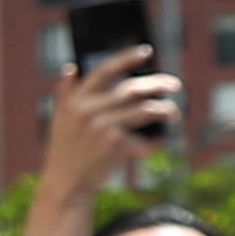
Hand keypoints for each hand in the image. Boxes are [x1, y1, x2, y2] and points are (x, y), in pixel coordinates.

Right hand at [44, 51, 179, 202]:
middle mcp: (88, 112)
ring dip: (166, 109)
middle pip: (132, 89)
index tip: (146, 51)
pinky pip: (146, 138)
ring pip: (146, 110)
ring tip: (173, 112)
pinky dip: (156, 141)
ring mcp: (103, 128)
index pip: (104, 71)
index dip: (126, 58)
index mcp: (75, 101)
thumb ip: (65, 94)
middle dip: (158, 84)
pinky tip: (159, 141)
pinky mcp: (116, 146)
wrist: (66, 184)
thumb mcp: (60, 120)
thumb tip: (70, 69)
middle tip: (174, 85)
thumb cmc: (66, 151)